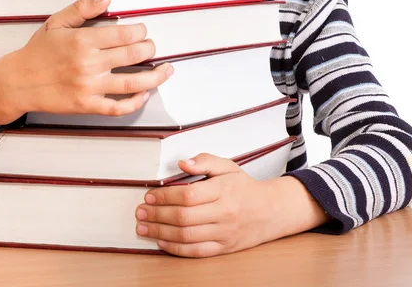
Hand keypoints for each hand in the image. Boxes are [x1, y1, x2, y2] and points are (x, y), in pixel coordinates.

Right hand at [0, 0, 172, 134]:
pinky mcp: (87, 106)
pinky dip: (135, 102)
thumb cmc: (38, 51)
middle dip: (149, 49)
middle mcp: (89, 64)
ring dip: (155, 77)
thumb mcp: (56, 23)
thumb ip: (82, 9)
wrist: (17, 82)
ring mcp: (89, 87)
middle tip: (151, 47)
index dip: (140, 31)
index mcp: (83, 41)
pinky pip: (117, 108)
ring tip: (167, 70)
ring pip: (132, 83)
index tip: (142, 30)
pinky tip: (144, 94)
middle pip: (133, 56)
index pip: (124, 34)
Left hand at [135, 153, 329, 257]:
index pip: (188, 195)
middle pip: (184, 217)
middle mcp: (224, 213)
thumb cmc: (244, 187)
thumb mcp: (227, 166)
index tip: (149, 194)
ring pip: (187, 236)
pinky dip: (175, 248)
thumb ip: (204, 161)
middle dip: (157, 214)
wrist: (270, 211)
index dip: (165, 196)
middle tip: (140, 212)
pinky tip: (161, 241)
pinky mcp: (223, 248)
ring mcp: (224, 233)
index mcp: (224, 190)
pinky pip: (196, 252)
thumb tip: (182, 163)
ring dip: (160, 232)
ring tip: (143, 227)